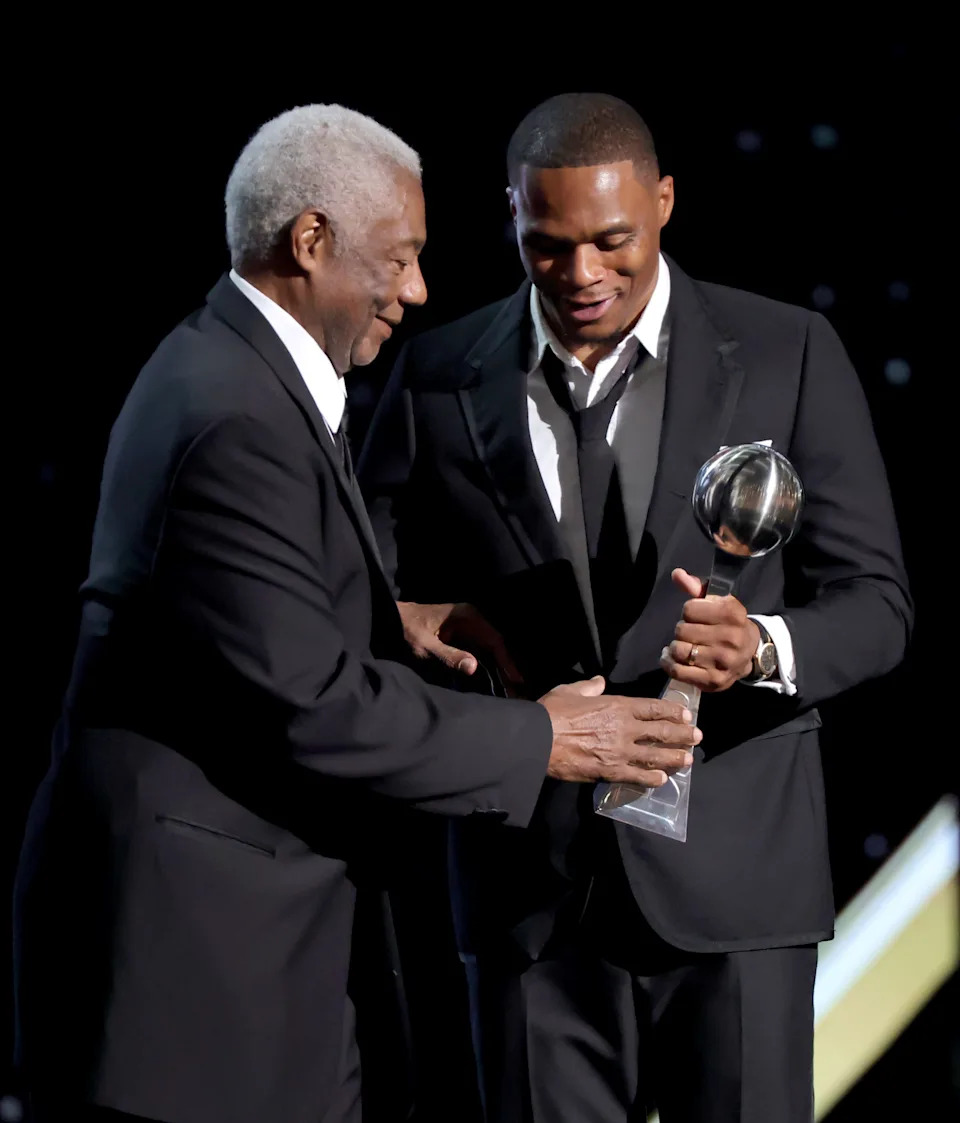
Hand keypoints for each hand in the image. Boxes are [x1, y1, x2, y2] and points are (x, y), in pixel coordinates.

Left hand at [396, 601, 522, 692]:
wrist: (389, 620)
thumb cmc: (406, 630)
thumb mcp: (425, 646)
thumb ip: (448, 656)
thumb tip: (474, 667)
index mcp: (468, 616)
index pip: (495, 640)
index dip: (507, 661)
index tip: (516, 681)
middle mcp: (472, 620)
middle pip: (495, 647)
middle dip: (506, 669)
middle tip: (517, 692)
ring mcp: (467, 628)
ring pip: (488, 651)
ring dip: (498, 670)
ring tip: (509, 691)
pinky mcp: (460, 638)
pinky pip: (479, 653)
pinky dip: (486, 667)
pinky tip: (492, 683)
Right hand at [539, 676, 698, 786]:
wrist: (540, 740)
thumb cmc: (552, 712)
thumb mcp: (570, 690)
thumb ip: (589, 687)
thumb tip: (599, 683)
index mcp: (617, 706)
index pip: (654, 708)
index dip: (673, 712)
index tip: (686, 715)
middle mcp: (625, 729)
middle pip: (662, 732)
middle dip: (682, 735)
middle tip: (696, 737)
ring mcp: (620, 752)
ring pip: (655, 756)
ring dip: (674, 758)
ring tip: (687, 760)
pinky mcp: (611, 772)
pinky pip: (637, 776)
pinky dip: (651, 779)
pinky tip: (662, 780)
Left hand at [659, 568, 760, 692]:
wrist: (749, 653)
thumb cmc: (727, 623)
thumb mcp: (717, 602)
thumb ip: (696, 587)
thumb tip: (677, 574)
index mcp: (733, 613)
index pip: (689, 609)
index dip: (689, 611)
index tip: (697, 616)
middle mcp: (731, 637)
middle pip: (682, 630)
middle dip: (682, 630)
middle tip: (692, 633)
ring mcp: (723, 661)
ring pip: (678, 650)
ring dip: (676, 647)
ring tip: (684, 645)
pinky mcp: (713, 680)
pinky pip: (677, 670)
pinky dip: (669, 663)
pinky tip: (672, 658)